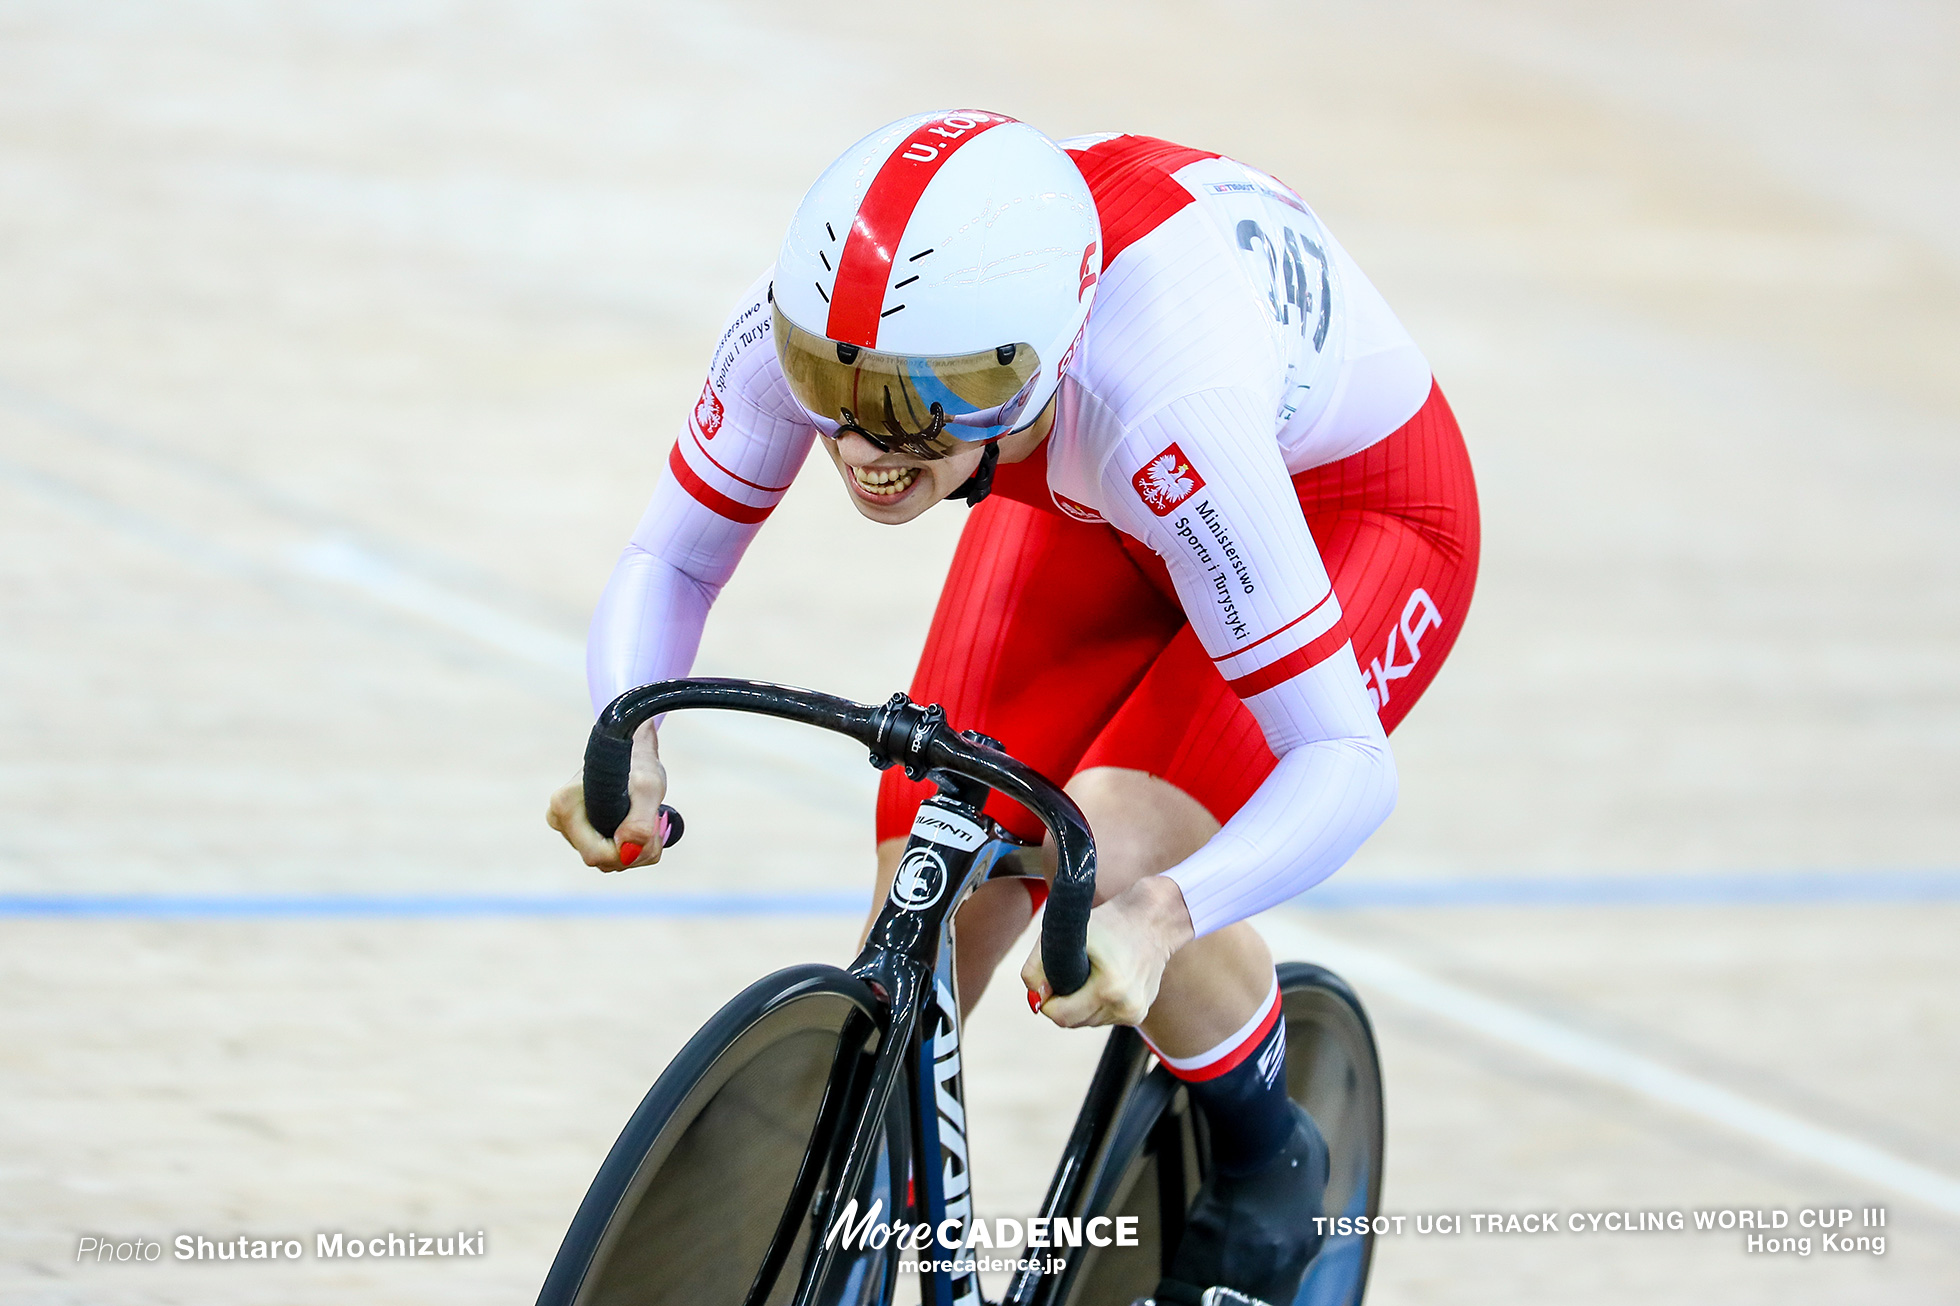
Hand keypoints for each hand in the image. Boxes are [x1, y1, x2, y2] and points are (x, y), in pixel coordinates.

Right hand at [545, 719, 667, 871]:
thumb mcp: (648, 788)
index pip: (595, 854)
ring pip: (608, 862)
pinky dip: (633, 847)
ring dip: (638, 849)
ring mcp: (568, 828)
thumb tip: (627, 852)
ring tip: (650, 818)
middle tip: (657, 822)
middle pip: (602, 860)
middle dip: (636, 850)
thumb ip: (641, 822)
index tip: (652, 830)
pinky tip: (640, 824)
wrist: (632, 750)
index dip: (628, 852)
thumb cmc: (638, 764)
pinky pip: (610, 856)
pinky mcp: (581, 834)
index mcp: (565, 806)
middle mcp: (560, 820)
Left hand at [1020, 876, 1195, 1027]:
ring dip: (1081, 1005)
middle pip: (1074, 1022)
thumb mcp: (1067, 934)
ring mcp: (1135, 1013)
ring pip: (1088, 1022)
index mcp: (1109, 989)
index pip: (1061, 1016)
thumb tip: (1035, 999)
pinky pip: (1103, 1018)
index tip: (1050, 980)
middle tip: (1071, 972)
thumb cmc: (1108, 923)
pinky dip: (1097, 1004)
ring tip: (1090, 974)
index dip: (1047, 1000)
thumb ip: (1037, 967)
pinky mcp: (1139, 1014)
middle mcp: (1125, 1006)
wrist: (1153, 920)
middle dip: (1064, 1002)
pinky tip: (1105, 981)